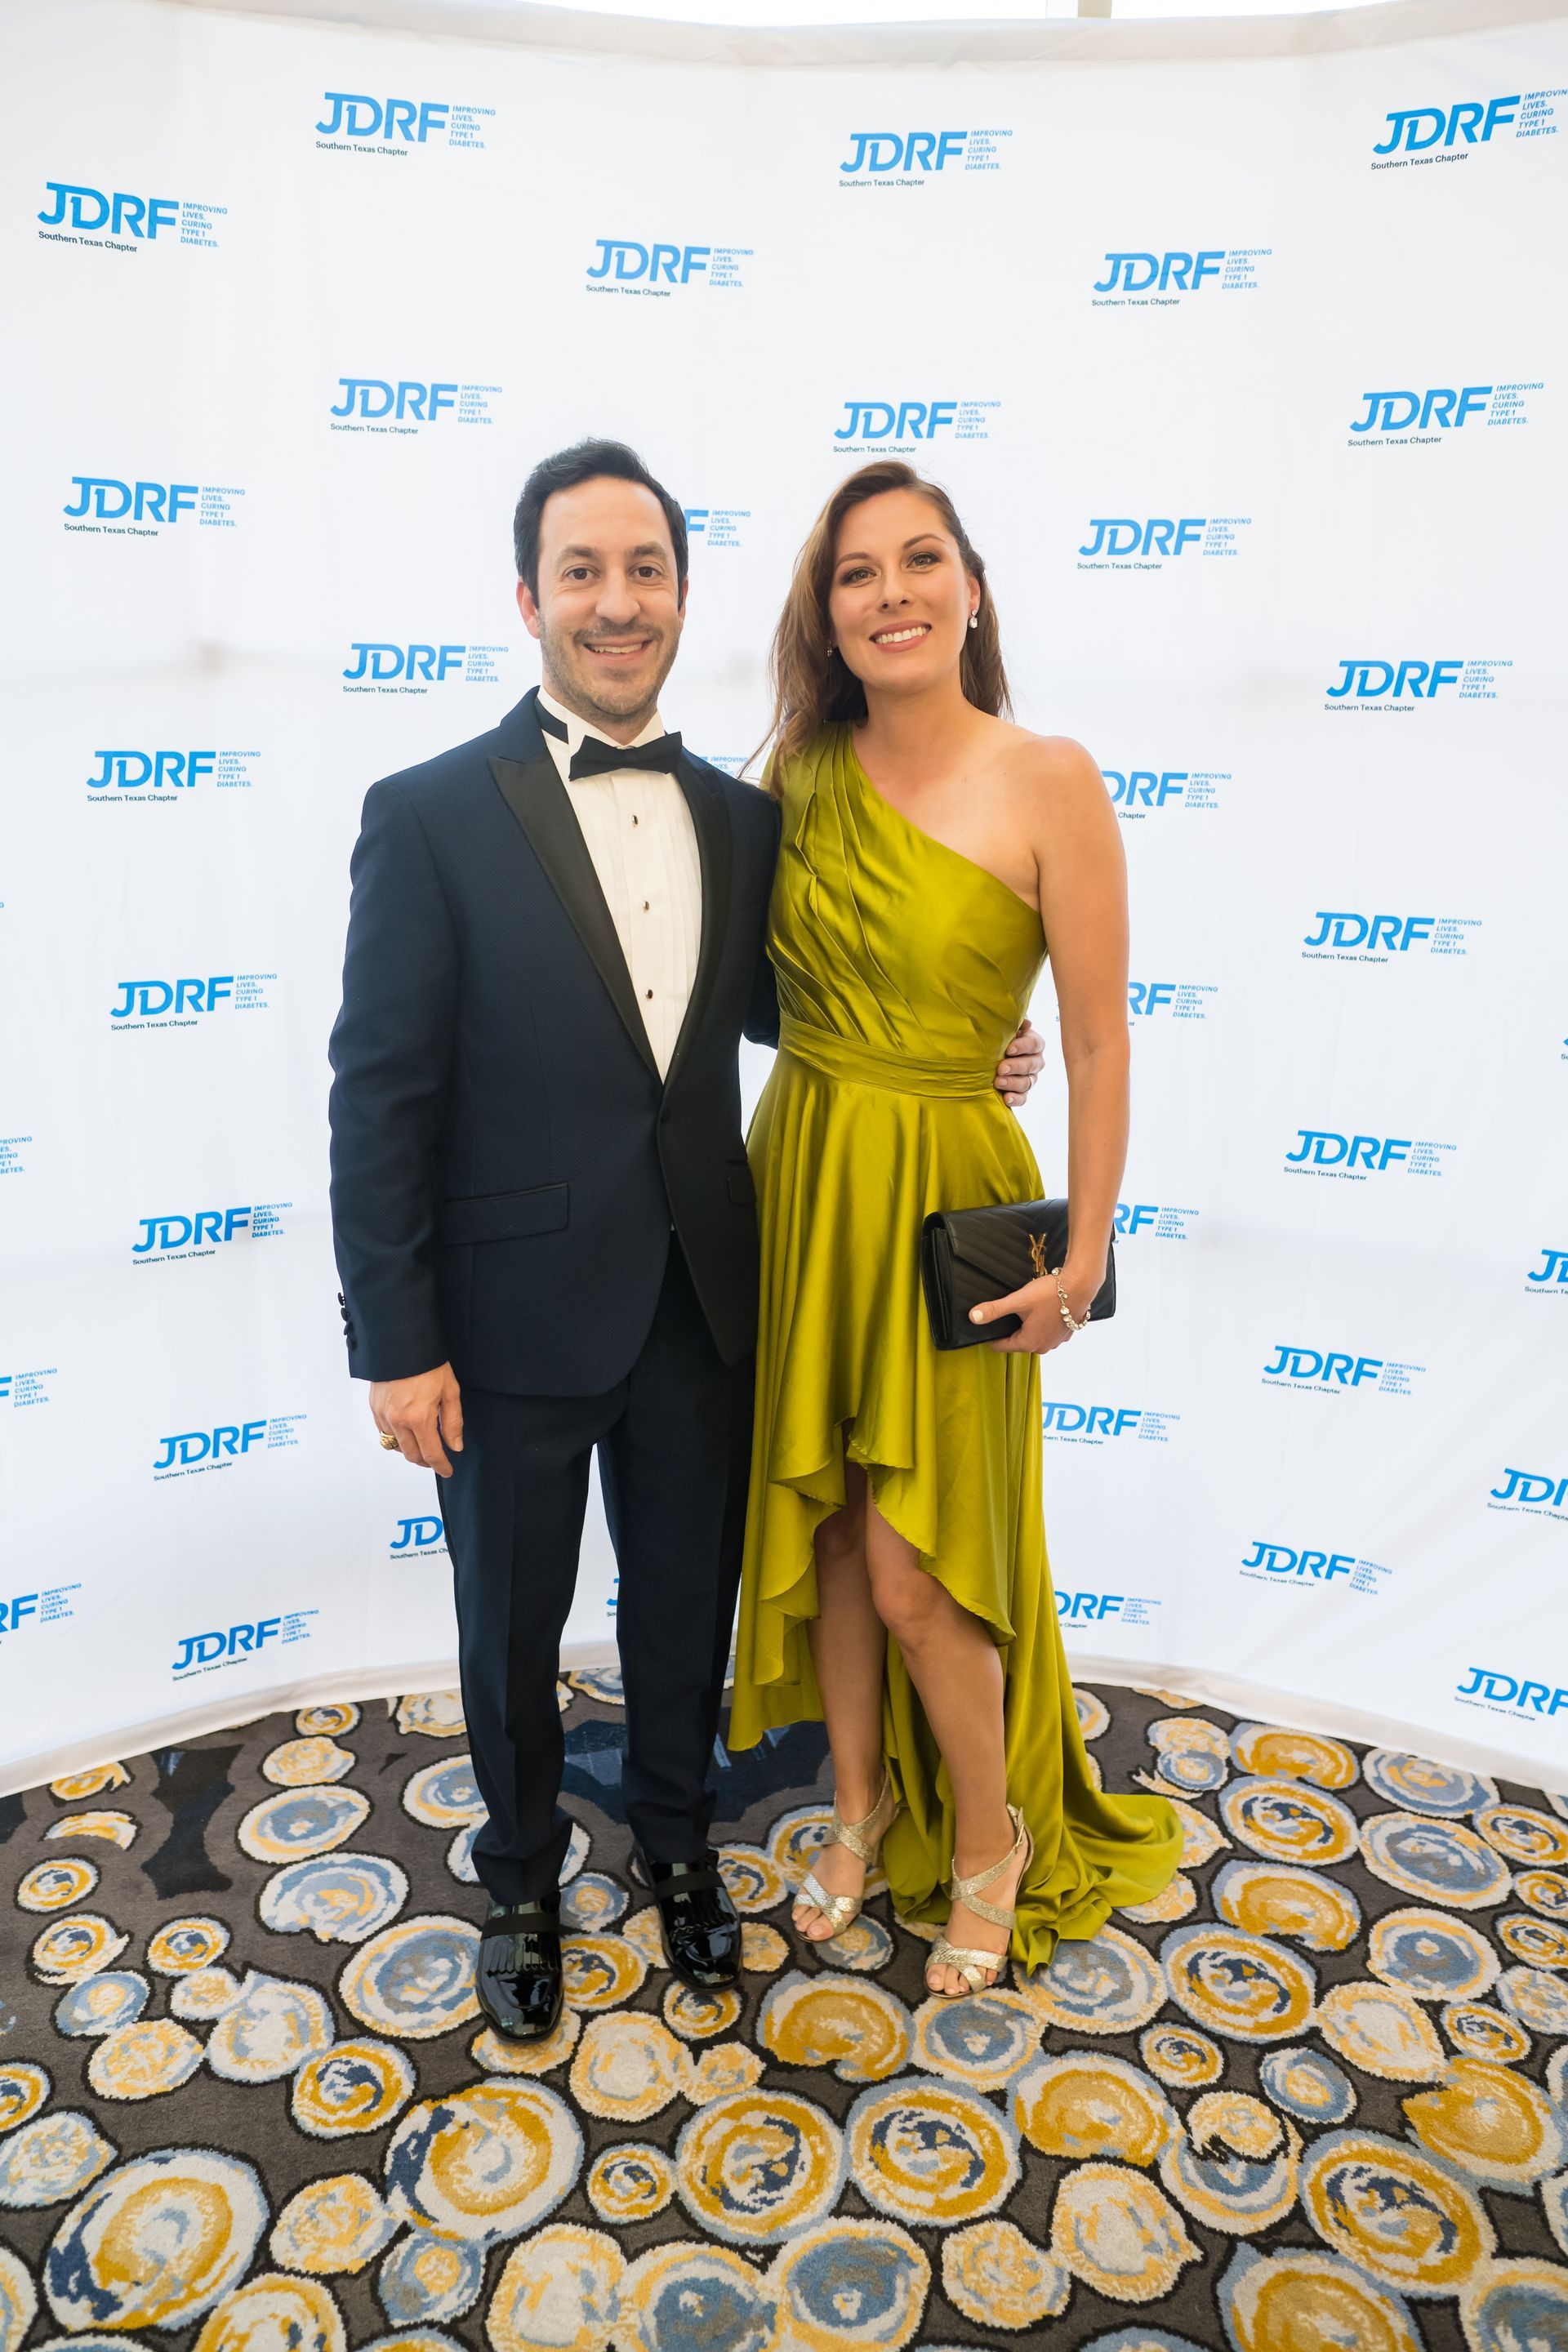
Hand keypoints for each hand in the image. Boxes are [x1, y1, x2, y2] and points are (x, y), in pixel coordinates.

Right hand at [371, 1363, 463, 1476]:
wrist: (401, 1342)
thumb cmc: (428, 1363)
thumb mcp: (449, 1391)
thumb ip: (452, 1422)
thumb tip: (455, 1446)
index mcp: (419, 1418)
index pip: (431, 1454)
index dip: (441, 1466)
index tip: (447, 1470)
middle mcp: (398, 1420)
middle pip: (412, 1455)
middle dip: (426, 1461)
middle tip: (437, 1458)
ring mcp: (383, 1415)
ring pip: (396, 1446)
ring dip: (410, 1449)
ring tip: (423, 1443)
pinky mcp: (374, 1408)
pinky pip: (384, 1432)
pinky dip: (396, 1437)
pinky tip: (407, 1429)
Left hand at [969, 1270, 1094, 1354]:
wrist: (1080, 1285)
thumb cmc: (1050, 1293)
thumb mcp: (1018, 1300)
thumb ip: (994, 1310)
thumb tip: (973, 1317)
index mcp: (1029, 1343)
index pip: (1002, 1346)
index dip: (992, 1336)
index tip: (988, 1327)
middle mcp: (1043, 1347)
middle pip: (1018, 1341)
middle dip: (1012, 1328)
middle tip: (1011, 1310)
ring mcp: (1056, 1341)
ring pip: (1034, 1335)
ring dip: (1028, 1325)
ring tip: (1028, 1308)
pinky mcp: (1066, 1332)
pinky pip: (1047, 1331)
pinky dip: (1043, 1323)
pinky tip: (1044, 1309)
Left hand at [994, 1020, 1043, 1107]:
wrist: (986, 1056)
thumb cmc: (998, 1038)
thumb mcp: (1004, 1027)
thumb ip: (1014, 1022)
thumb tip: (1026, 1023)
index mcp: (1034, 1043)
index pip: (1034, 1044)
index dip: (1023, 1046)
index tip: (1009, 1049)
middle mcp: (1035, 1061)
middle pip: (1032, 1065)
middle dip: (1016, 1066)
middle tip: (1001, 1068)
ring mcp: (1030, 1078)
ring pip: (1027, 1082)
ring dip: (1013, 1083)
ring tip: (997, 1082)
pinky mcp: (1022, 1092)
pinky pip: (1023, 1098)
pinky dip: (1015, 1099)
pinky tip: (1006, 1098)